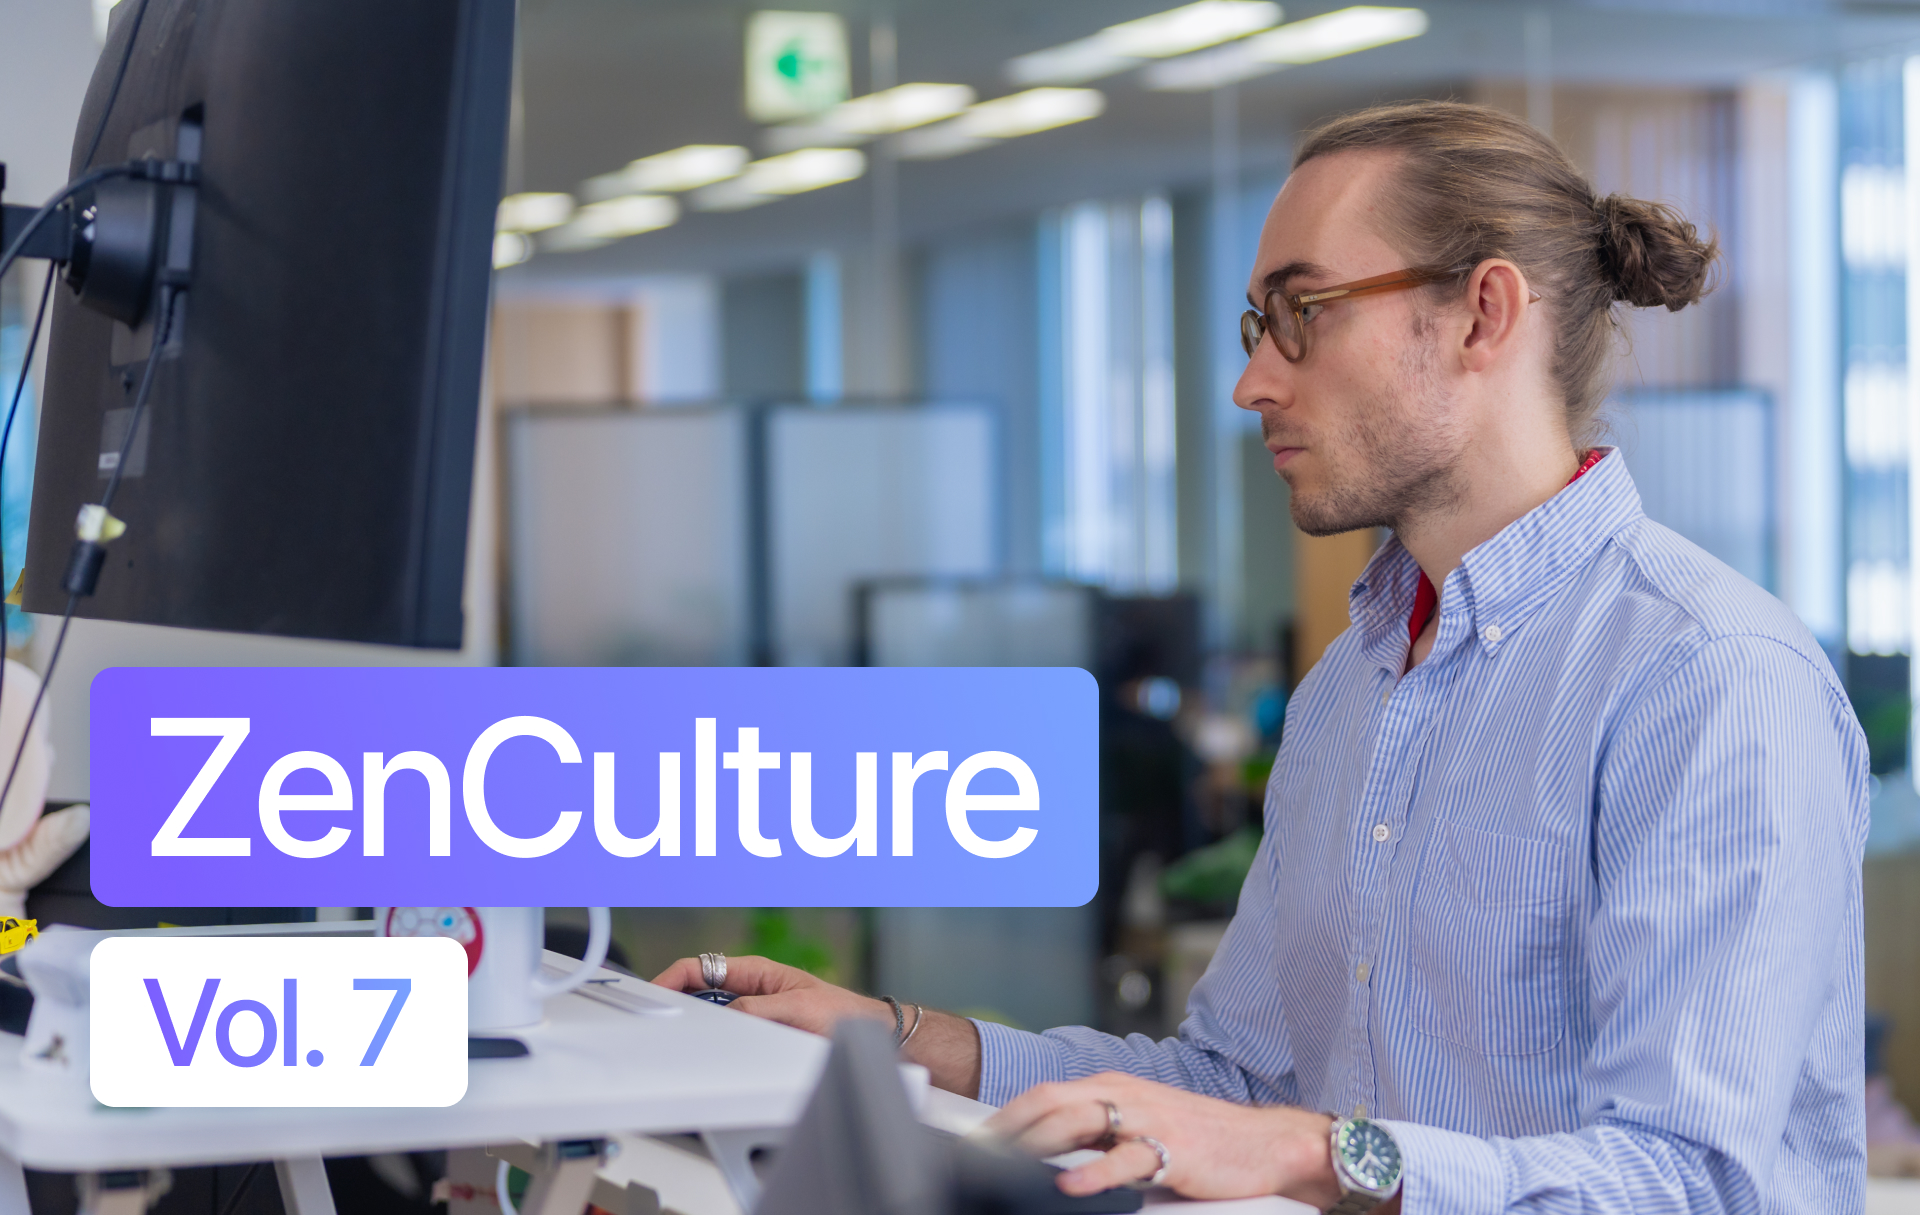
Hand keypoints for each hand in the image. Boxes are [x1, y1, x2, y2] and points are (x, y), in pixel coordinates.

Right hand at [650, 954, 983, 1097]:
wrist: (872, 1037)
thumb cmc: (843, 1015)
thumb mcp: (795, 1009)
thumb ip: (757, 1009)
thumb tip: (724, 1015)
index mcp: (758, 971)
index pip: (699, 966)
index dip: (671, 978)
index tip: (652, 994)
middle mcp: (753, 988)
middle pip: (698, 991)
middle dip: (677, 1004)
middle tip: (659, 1022)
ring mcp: (755, 1010)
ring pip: (711, 1016)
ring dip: (697, 1026)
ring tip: (684, 1039)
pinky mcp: (760, 1032)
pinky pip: (726, 1035)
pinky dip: (713, 1042)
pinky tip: (709, 1053)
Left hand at [981, 1072, 1341, 1204]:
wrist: (1265, 1143)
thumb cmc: (1200, 1138)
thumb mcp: (1139, 1126)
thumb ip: (1098, 1134)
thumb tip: (1050, 1154)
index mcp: (1112, 1087)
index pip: (1044, 1095)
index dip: (1005, 1117)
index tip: (976, 1141)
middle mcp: (1124, 1094)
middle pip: (1051, 1102)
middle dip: (1008, 1127)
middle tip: (978, 1154)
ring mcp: (1147, 1118)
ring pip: (1080, 1121)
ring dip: (1037, 1143)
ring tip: (1006, 1164)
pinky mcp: (1172, 1148)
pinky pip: (1126, 1159)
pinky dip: (1094, 1171)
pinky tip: (1070, 1184)